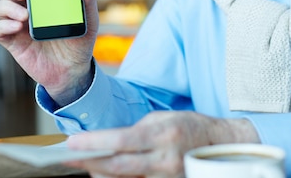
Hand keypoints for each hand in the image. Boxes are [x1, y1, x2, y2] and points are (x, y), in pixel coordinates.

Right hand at [0, 0, 98, 105]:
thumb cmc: (79, 41)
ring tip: (25, 16)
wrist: (72, 70)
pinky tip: (17, 27)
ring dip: (8, 7)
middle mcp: (26, 8)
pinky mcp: (11, 41)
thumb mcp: (88, 21)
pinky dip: (3, 25)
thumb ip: (87, 2)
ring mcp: (17, 24)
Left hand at [64, 111, 259, 177]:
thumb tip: (109, 143)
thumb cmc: (191, 128)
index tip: (72, 143)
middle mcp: (165, 161)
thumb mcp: (164, 119)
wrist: (222, 147)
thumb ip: (137, 131)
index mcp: (164, 135)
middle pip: (118, 168)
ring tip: (88, 165)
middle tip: (68, 158)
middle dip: (89, 163)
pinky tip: (107, 173)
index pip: (122, 141)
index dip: (94, 143)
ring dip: (102, 175)